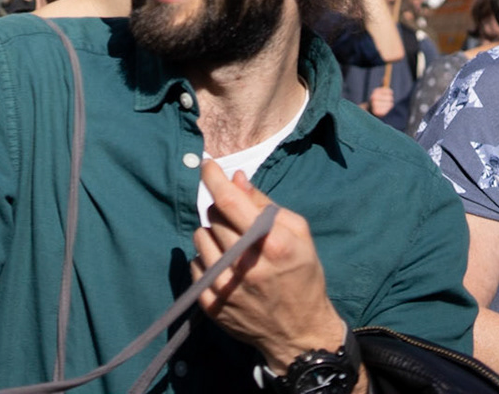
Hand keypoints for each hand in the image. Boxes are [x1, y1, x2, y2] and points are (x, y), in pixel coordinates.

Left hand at [192, 161, 347, 373]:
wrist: (299, 333)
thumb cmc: (302, 276)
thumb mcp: (299, 235)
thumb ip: (265, 204)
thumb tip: (235, 179)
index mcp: (270, 244)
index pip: (229, 201)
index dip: (213, 178)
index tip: (206, 165)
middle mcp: (244, 264)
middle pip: (213, 217)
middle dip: (223, 211)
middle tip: (239, 223)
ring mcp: (225, 286)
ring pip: (200, 238)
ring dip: (214, 236)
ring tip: (234, 248)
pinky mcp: (211, 304)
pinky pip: (196, 264)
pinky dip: (208, 260)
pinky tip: (228, 269)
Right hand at [367, 86, 394, 117]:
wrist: (369, 109)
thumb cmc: (376, 99)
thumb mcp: (378, 91)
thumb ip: (382, 84)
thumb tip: (385, 77)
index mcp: (375, 92)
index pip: (389, 91)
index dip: (390, 93)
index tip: (388, 94)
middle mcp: (374, 98)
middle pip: (390, 98)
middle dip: (389, 99)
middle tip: (384, 101)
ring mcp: (375, 105)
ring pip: (390, 104)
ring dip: (388, 105)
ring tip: (382, 105)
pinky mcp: (377, 112)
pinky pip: (387, 109)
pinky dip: (386, 110)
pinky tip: (382, 109)